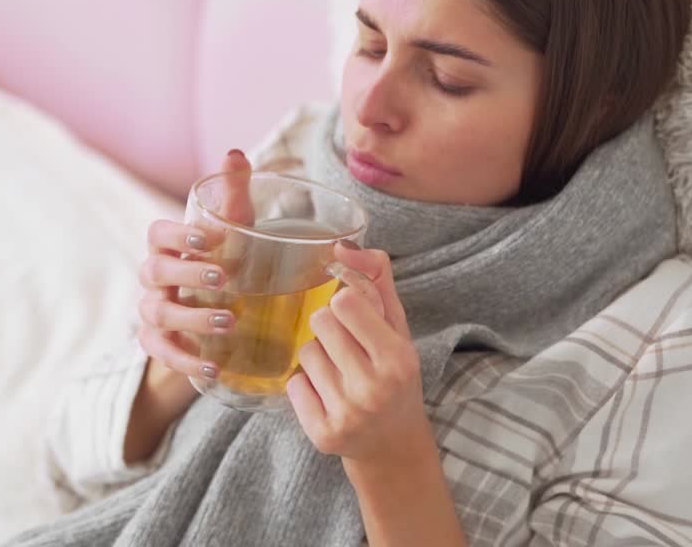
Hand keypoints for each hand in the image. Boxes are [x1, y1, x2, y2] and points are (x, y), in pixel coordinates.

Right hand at [136, 149, 253, 379]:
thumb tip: (235, 154)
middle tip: (227, 278)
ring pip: (159, 313)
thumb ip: (233, 194)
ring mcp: (152, 312)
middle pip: (156, 272)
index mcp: (168, 247)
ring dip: (193, 316)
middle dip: (188, 273)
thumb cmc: (223, 262)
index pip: (157, 234)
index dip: (178, 236)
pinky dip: (185, 360)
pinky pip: (161, 353)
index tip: (210, 239)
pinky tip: (212, 367)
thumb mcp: (233, 229)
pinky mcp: (158, 344)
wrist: (214, 317)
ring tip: (229, 320)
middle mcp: (154, 278)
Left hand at [286, 241, 427, 461]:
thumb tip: (344, 246)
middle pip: (320, 322)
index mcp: (397, 357)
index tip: (355, 318)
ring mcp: (347, 414)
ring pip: (305, 352)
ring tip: (340, 374)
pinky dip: (305, 386)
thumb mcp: (398, 328)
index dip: (345, 304)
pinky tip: (327, 396)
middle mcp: (374, 387)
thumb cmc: (395, 376)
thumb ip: (377, 280)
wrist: (394, 444)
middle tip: (347, 348)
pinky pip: (293, 384)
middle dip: (330, 329)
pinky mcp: (323, 434)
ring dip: (318, 356)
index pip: (345, 301)